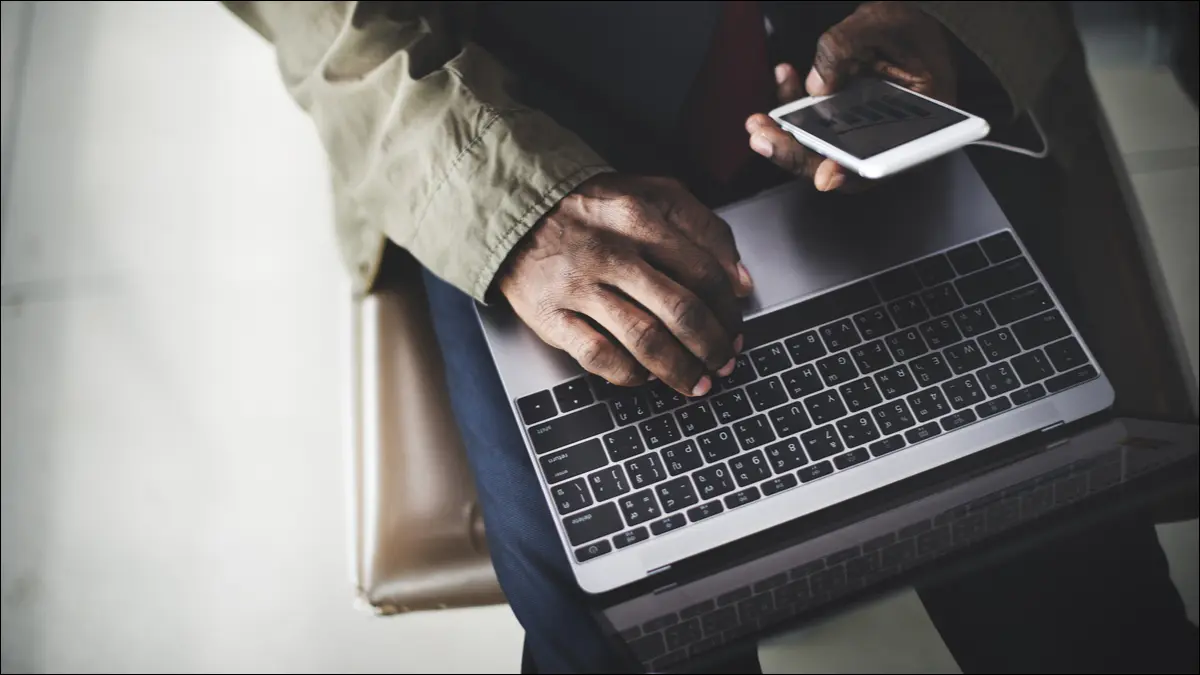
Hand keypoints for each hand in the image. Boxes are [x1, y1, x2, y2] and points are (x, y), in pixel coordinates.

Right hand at [498, 173, 753, 396]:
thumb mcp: (650, 194)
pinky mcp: (550, 315)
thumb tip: (739, 282)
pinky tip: (645, 376)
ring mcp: (579, 286)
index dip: (728, 311)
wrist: (514, 209)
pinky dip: (630, 374)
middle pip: (680, 309)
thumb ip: (702, 227)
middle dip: (712, 346)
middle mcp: (611, 252)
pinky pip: (599, 356)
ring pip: (645, 339)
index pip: (703, 272)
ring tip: (697, 382)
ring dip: (680, 369)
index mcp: (640, 218)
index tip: (736, 331)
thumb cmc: (592, 208)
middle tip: (724, 363)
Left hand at [745, 1, 956, 191]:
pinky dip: (793, 106)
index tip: (827, 174)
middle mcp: (888, 138)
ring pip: (820, 149)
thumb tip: (816, 85)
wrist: (911, 23)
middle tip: (767, 140)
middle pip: (840, 164)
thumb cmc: (912, 31)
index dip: (852, 173)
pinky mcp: (842, 120)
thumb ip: (847, 46)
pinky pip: (813, 124)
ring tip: (759, 122)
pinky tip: (784, 78)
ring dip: (785, 136)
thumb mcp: (882, 24)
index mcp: (919, 128)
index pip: (884, 164)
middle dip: (797, 155)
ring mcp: (862, 131)